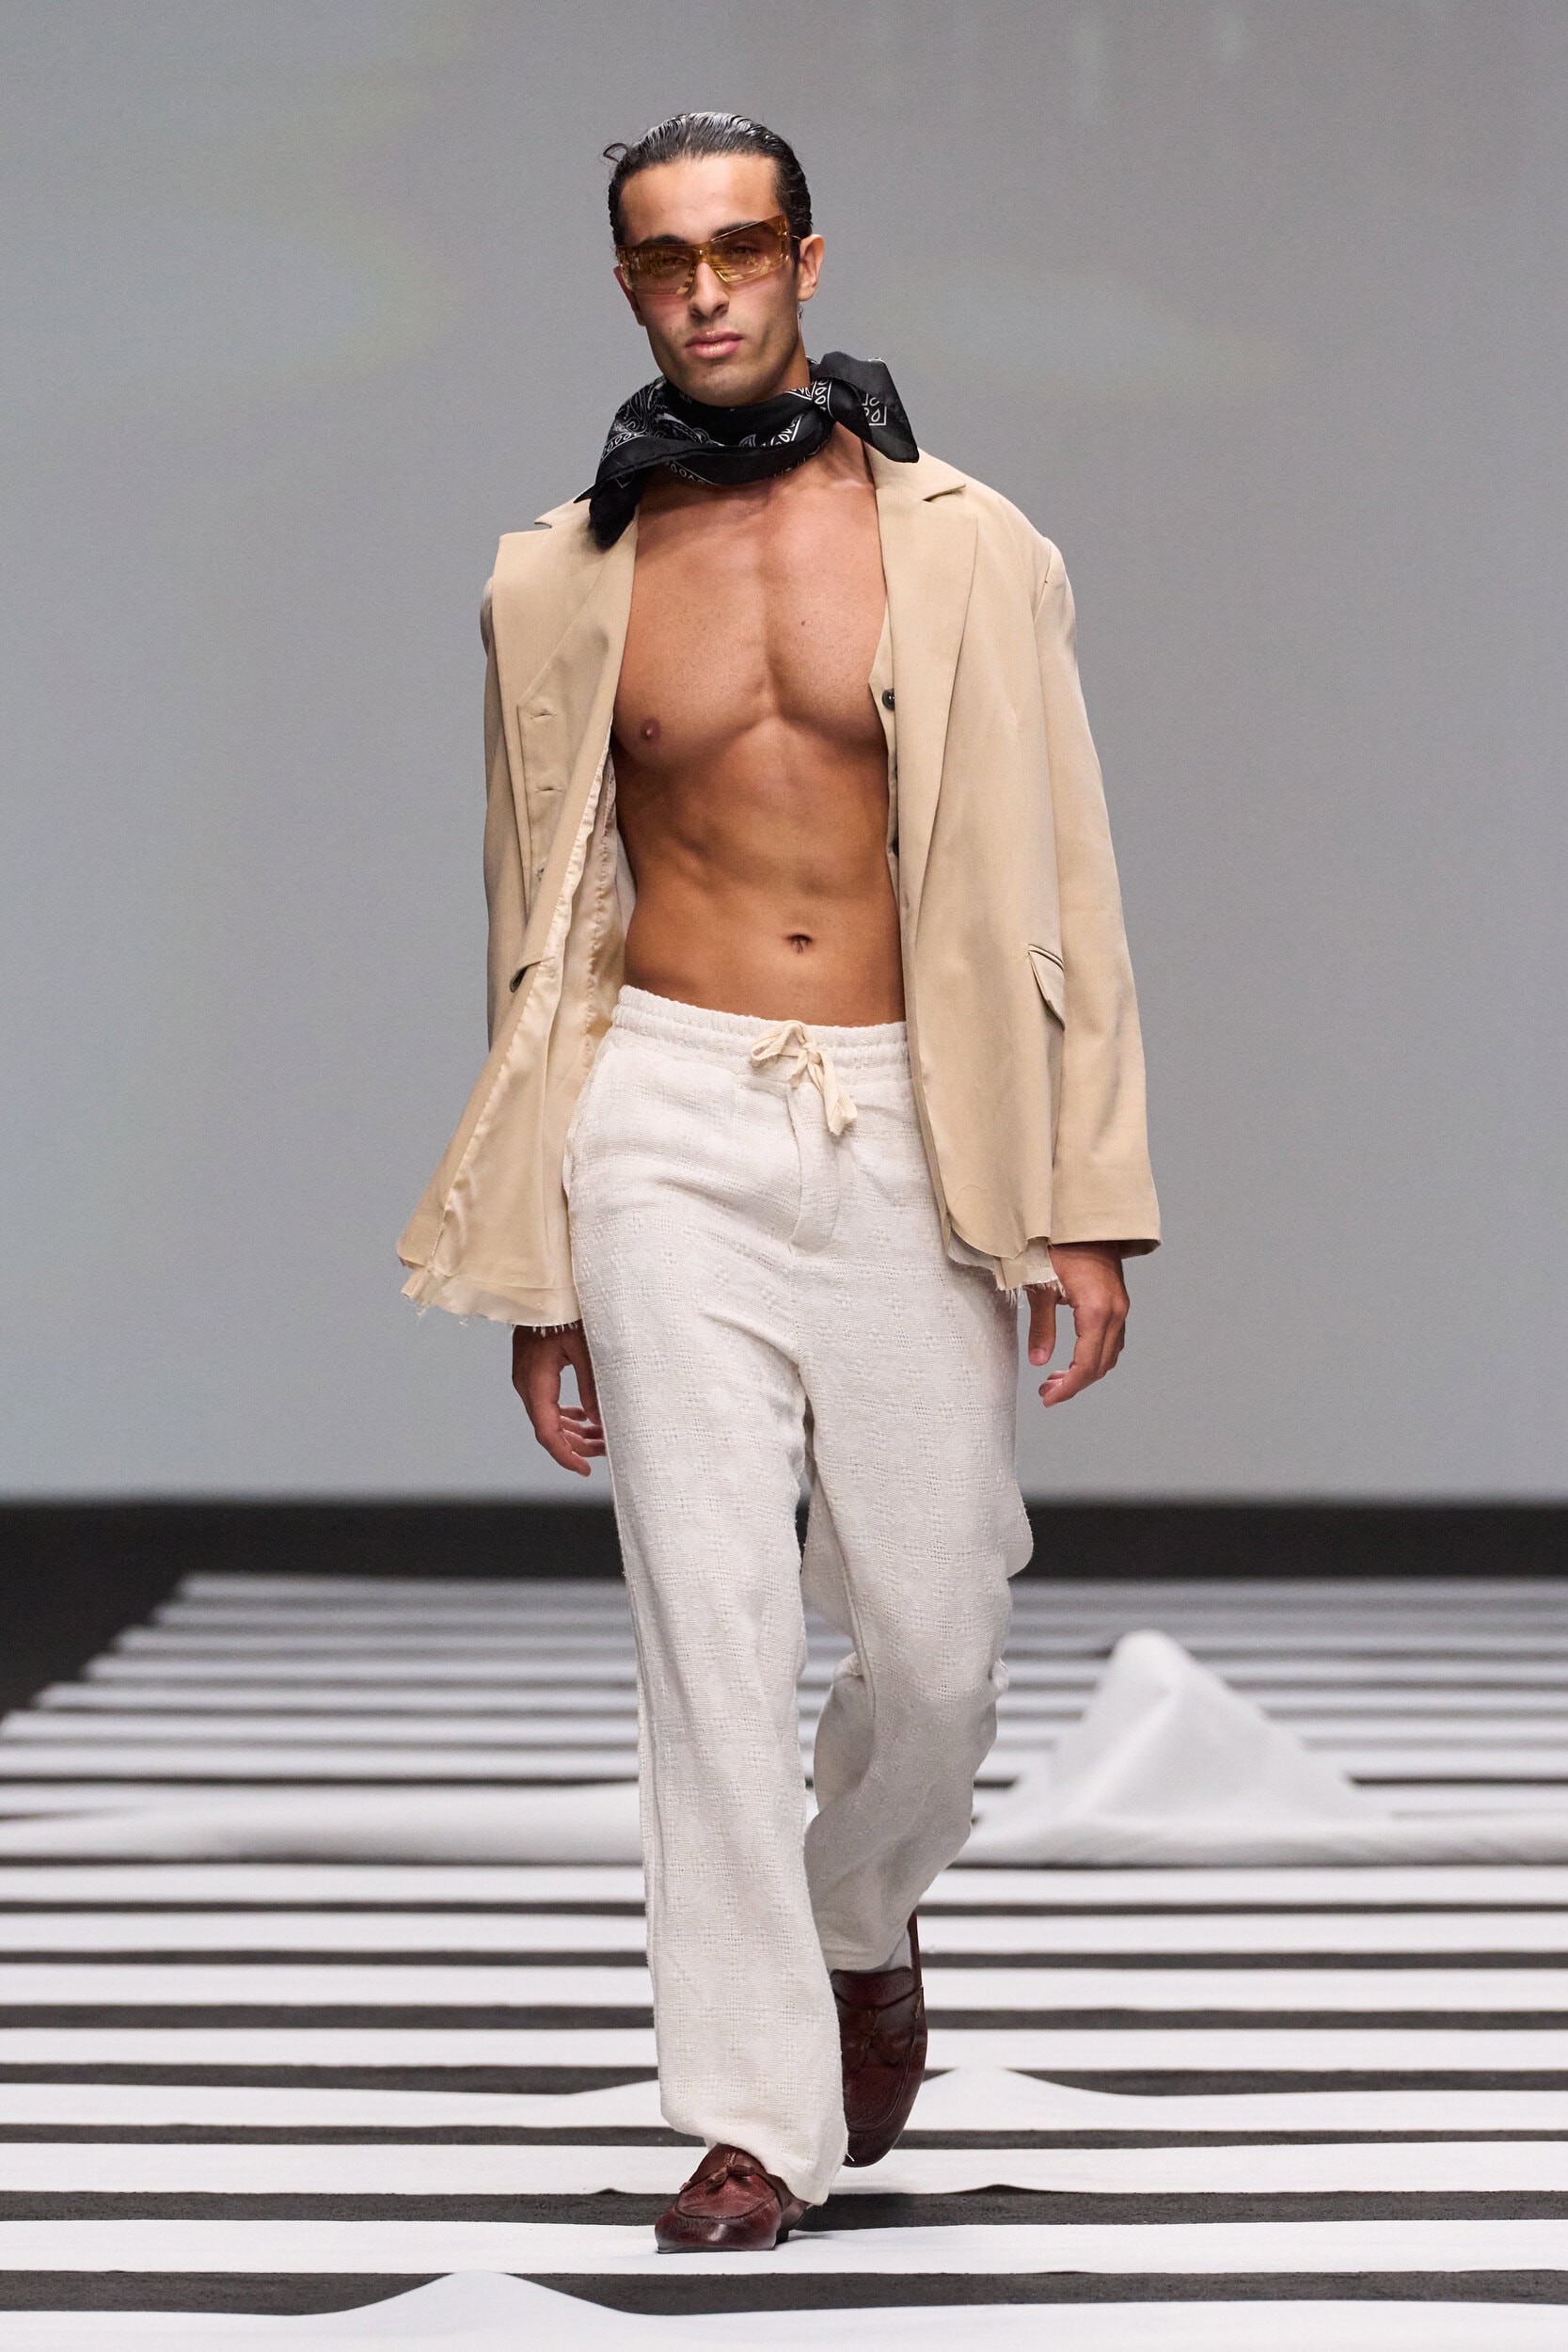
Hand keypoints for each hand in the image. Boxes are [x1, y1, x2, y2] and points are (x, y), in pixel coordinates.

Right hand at [511, 1324, 604, 1474]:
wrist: (543, 1285)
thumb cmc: (564, 1309)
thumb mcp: (585, 1346)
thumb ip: (591, 1385)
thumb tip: (598, 1420)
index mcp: (536, 1380)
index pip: (546, 1431)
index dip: (565, 1455)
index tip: (585, 1469)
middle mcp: (526, 1383)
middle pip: (548, 1428)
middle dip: (576, 1445)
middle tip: (605, 1451)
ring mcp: (528, 1377)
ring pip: (548, 1418)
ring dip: (573, 1431)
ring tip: (601, 1438)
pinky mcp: (534, 1370)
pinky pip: (547, 1403)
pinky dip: (566, 1415)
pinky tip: (585, 1418)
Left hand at [1027, 1244, 1128, 1407]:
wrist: (1084, 1219)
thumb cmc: (1059, 1246)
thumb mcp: (1041, 1286)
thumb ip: (1041, 1326)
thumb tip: (1039, 1362)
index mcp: (1097, 1311)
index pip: (1086, 1365)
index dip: (1067, 1388)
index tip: (1047, 1398)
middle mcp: (1115, 1313)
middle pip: (1100, 1366)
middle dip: (1074, 1384)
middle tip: (1046, 1392)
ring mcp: (1120, 1308)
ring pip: (1109, 1355)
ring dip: (1084, 1372)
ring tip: (1054, 1378)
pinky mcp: (1118, 1303)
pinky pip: (1112, 1341)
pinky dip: (1094, 1355)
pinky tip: (1072, 1358)